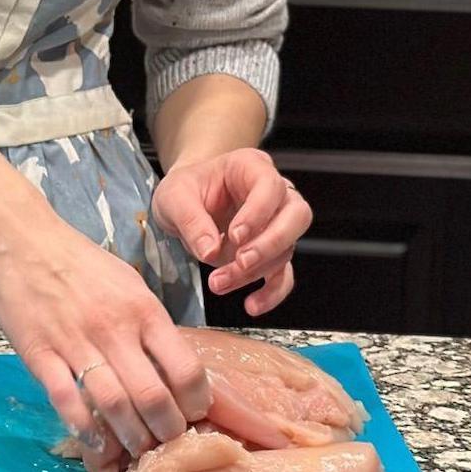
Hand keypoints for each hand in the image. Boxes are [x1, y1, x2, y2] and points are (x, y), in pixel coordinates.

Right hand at [0, 210, 210, 468]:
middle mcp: (113, 328)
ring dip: (130, 437)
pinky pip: (67, 401)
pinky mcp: (40, 354)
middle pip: (152, 397)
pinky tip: (95, 439)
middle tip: (167, 442)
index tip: (193, 414)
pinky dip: (84, 428)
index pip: (185, 368)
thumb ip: (150, 323)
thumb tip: (174, 367)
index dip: (195, 402)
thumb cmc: (81, 262)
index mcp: (142, 308)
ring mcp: (75, 343)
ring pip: (113, 406)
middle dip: (166, 431)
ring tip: (136, 448)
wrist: (23, 241)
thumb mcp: (128, 282)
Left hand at [150, 147, 310, 317]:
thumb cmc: (185, 189)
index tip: (234, 236)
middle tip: (241, 261)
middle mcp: (272, 192)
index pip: (270, 186)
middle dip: (270, 243)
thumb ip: (191, 220)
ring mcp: (276, 223)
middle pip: (296, 215)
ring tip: (219, 282)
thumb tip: (210, 251)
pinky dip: (272, 293)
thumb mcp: (174, 197)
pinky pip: (284, 274)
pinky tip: (252, 304)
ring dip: (256, 271)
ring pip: (287, 248)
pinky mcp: (272, 252)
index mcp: (250, 166)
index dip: (258, 213)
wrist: (185, 202)